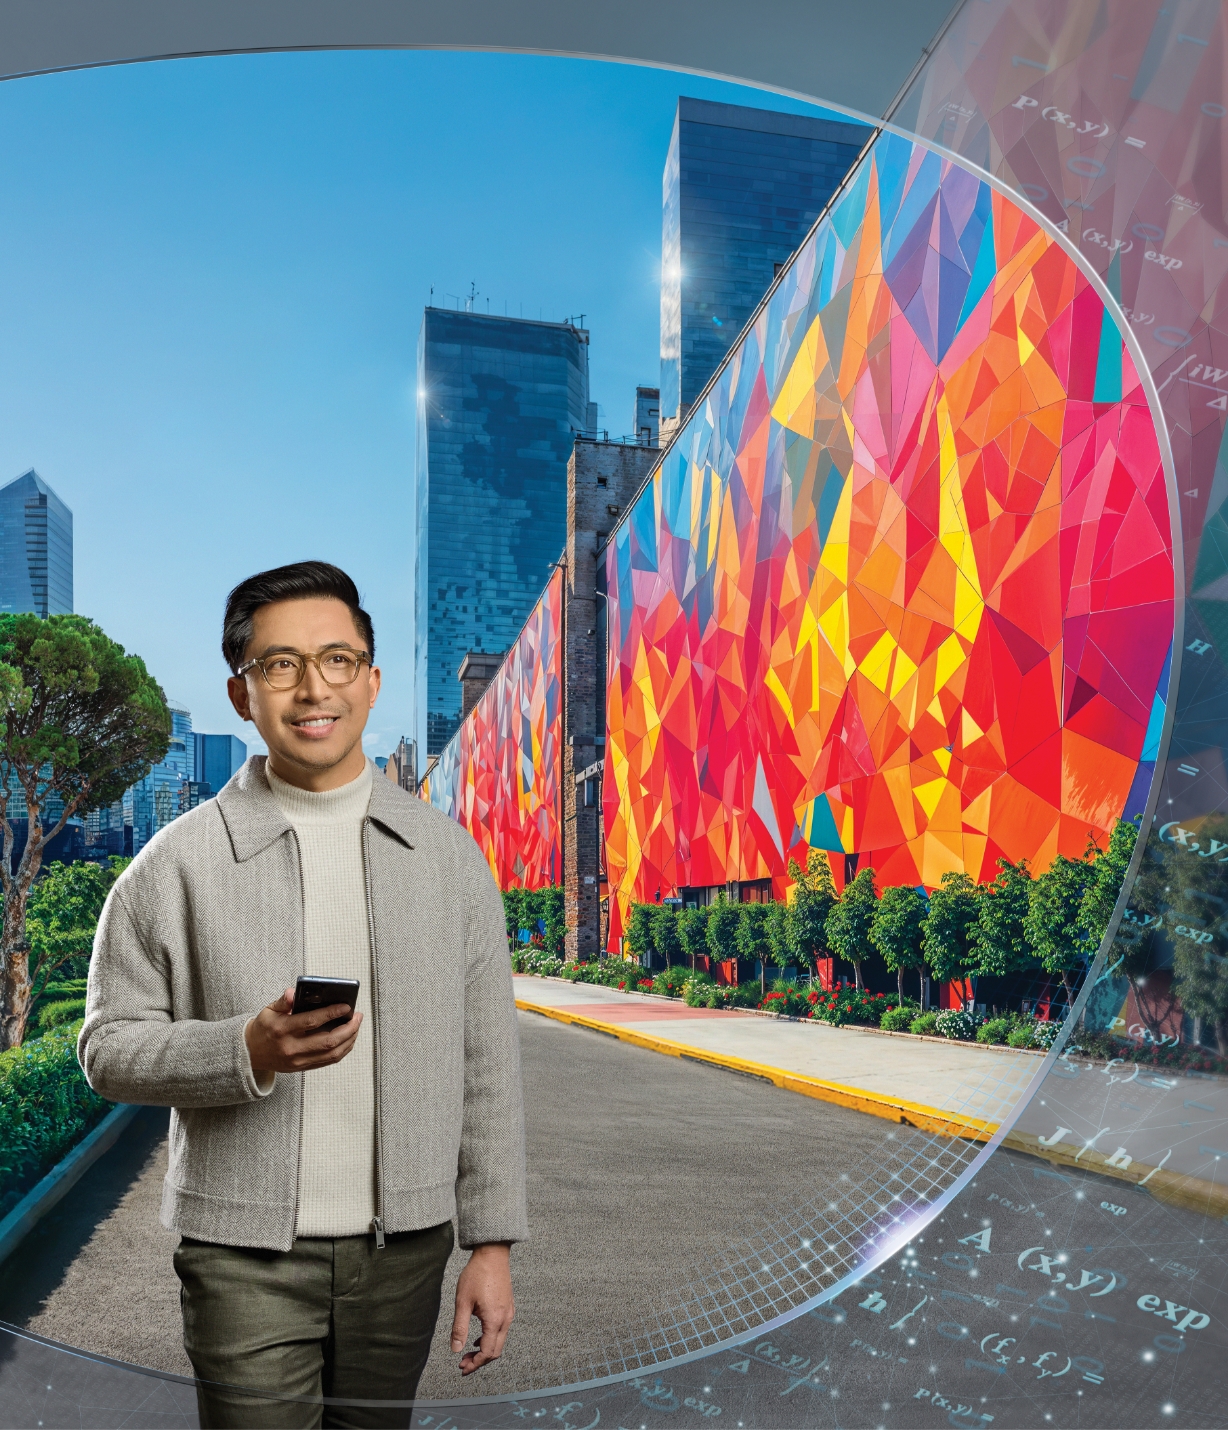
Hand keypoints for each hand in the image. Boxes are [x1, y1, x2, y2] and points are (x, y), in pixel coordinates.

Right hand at [244, 987, 362, 1073]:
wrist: (251, 1052)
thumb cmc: (264, 1027)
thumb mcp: (269, 1010)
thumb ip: (284, 1001)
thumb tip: (295, 992)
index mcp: (282, 1029)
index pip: (312, 1021)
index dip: (332, 1013)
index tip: (346, 1006)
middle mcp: (292, 1047)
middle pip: (328, 1041)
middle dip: (348, 1028)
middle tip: (357, 1016)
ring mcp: (298, 1060)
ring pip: (332, 1054)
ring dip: (349, 1039)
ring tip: (356, 1026)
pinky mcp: (302, 1067)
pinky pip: (328, 1061)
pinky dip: (343, 1050)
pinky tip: (348, 1039)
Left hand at [451, 1243, 513, 1373]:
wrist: (493, 1253)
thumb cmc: (477, 1274)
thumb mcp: (463, 1302)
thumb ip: (459, 1328)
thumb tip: (455, 1350)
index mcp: (495, 1320)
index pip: (487, 1352)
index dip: (474, 1364)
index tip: (462, 1369)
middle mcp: (505, 1319)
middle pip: (495, 1351)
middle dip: (479, 1361)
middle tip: (463, 1363)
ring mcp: (509, 1312)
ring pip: (499, 1341)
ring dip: (484, 1350)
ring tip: (468, 1352)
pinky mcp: (508, 1306)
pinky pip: (501, 1330)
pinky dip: (490, 1339)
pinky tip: (478, 1337)